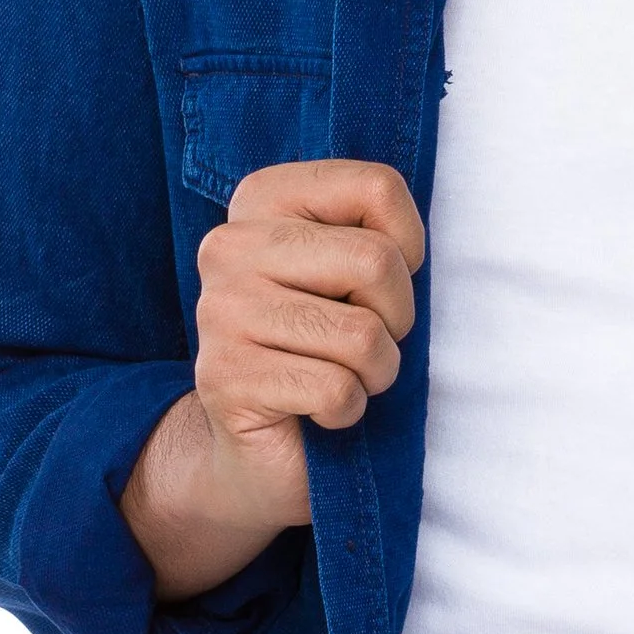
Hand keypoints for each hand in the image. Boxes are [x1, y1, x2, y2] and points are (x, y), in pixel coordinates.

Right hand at [120, 159, 424, 601]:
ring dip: (375, 372)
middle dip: (396, 316)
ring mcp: (220, 312)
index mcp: (261, 200)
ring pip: (362, 335)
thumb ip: (375, 233)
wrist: (258, 447)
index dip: (409, 245)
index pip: (377, 186)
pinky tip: (318, 411)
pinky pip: (337, 391)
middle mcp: (229, 247)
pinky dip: (348, 410)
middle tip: (364, 342)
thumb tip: (412, 248)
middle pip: (376, 260)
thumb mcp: (352, 273)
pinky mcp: (226, 378)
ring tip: (342, 377)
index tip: (381, 282)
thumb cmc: (323, 346)